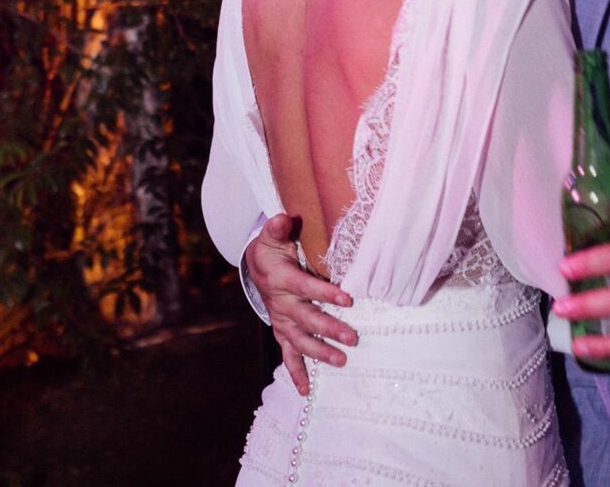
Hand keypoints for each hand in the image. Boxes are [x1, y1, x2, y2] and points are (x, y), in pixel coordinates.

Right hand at [244, 213, 355, 394]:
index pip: (305, 287)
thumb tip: (284, 218)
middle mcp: (281, 304)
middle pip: (307, 319)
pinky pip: (288, 355)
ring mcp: (282, 322)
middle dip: (329, 329)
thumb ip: (278, 227)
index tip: (348, 298)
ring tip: (342, 361)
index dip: (325, 293)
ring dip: (320, 352)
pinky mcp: (283, 332)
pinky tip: (305, 391)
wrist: (256, 267)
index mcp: (281, 279)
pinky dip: (295, 373)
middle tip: (353, 338)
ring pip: (300, 341)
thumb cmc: (273, 249)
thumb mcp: (272, 235)